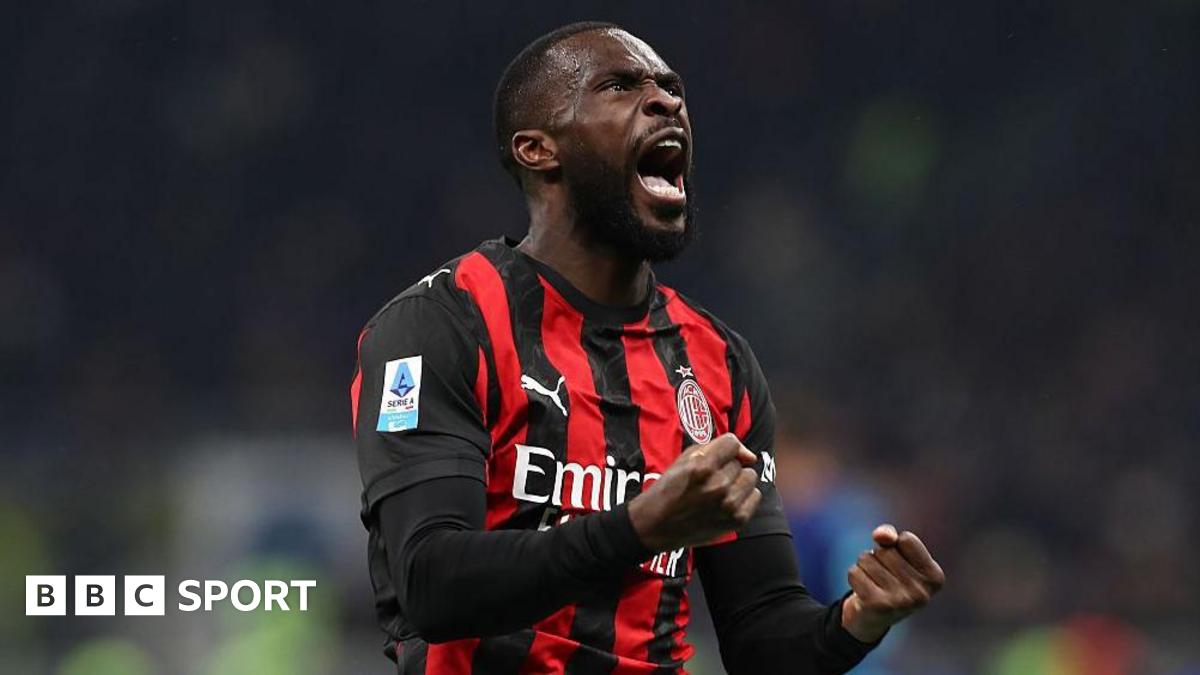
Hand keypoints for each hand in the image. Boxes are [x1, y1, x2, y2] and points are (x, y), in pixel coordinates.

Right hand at [627, 433, 760, 551]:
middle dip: (727, 468)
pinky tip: (726, 502)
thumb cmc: (670, 489)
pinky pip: (755, 496)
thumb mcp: (684, 459)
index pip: (732, 443)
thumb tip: (750, 456)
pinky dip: (744, 497)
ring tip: (720, 491)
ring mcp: (729, 505)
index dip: (725, 449)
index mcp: (702, 467)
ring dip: (737, 482)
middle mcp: (718, 486)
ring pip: (750, 477)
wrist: (657, 525)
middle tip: (710, 480)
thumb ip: (716, 447)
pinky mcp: (737, 520)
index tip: (718, 458)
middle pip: (740, 463)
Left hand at [841, 524, 944, 642]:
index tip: (900, 563)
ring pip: (867, 559)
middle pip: (886, 550)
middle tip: (884, 575)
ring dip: (864, 566)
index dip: (896, 545)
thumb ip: (891, 535)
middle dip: (878, 556)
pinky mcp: (878, 606)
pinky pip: (854, 572)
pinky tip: (863, 589)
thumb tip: (880, 535)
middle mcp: (922, 593)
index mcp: (935, 577)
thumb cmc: (890, 577)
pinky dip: (855, 576)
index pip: (907, 539)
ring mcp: (901, 601)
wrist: (875, 615)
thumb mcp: (897, 553)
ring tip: (874, 582)